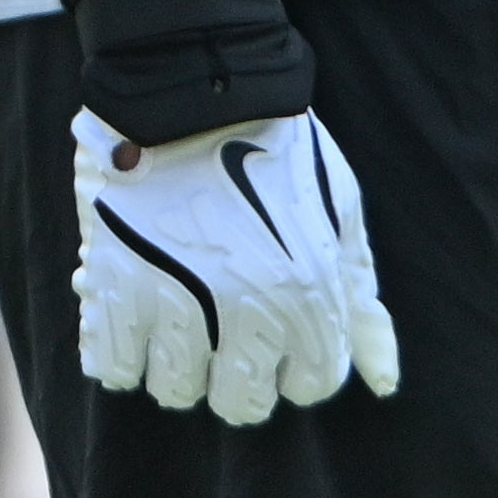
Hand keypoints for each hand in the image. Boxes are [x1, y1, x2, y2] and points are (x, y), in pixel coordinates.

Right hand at [72, 106, 401, 426]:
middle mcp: (247, 312)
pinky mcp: (114, 290)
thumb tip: (384, 380)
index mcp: (311, 295)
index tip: (284, 330)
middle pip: (242, 404)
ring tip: (183, 305)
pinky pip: (113, 369)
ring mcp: (177, 304)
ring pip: (177, 391)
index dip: (299, 361)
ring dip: (180, 361)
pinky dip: (123, 350)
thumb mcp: (341, 218)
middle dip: (240, 374)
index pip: (311, 384)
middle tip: (228, 327)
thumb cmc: (280, 155)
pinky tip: (140, 309)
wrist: (198, 92)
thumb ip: (361, 303)